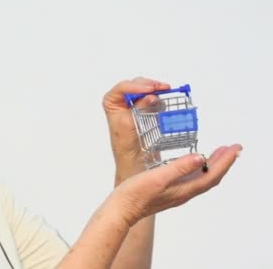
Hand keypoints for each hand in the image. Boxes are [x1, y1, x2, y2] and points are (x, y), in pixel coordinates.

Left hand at [102, 77, 170, 179]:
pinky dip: (161, 99)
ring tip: (167, 93)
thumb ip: (139, 109)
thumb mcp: (129, 126)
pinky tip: (166, 102)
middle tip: (163, 88)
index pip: (122, 88)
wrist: (135, 162)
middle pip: (136, 85)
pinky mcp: (147, 110)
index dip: (136, 87)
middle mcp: (122, 102)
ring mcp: (135, 105)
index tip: (150, 90)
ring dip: (157, 90)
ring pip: (146, 90)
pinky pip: (155, 99)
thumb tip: (151, 96)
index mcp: (112, 103)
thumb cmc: (126, 147)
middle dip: (150, 85)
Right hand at [111, 144, 240, 226]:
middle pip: (210, 177)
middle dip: (223, 162)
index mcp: (184, 189)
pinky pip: (192, 179)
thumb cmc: (136, 194)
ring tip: (220, 152)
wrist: (122, 209)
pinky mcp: (170, 191)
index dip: (225, 161)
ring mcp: (177, 193)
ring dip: (213, 165)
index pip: (212, 175)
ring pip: (202, 178)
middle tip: (232, 148)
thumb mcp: (157, 178)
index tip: (234, 148)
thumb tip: (200, 158)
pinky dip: (200, 169)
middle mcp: (184, 192)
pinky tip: (196, 163)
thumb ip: (179, 167)